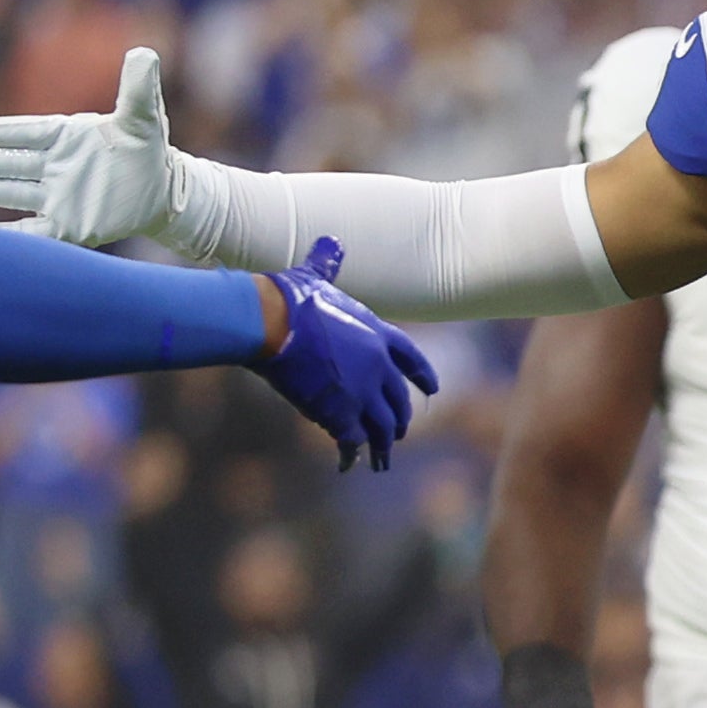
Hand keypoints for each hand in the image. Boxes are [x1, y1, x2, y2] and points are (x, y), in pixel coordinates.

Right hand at [0, 45, 180, 248]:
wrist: (163, 190)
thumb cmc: (148, 147)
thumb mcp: (144, 115)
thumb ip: (138, 88)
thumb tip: (143, 53)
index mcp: (67, 136)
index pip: (28, 133)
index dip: (0, 132)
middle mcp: (57, 166)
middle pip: (11, 164)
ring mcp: (59, 197)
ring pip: (13, 193)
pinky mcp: (68, 226)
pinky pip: (32, 230)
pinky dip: (8, 232)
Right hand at [251, 240, 436, 468]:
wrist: (273, 322)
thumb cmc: (290, 297)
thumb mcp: (316, 276)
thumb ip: (327, 263)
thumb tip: (330, 242)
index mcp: (377, 334)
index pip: (412, 359)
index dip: (423, 376)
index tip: (433, 390)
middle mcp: (377, 367)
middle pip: (399, 402)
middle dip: (399, 421)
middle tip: (398, 434)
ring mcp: (361, 393)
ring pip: (383, 429)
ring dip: (382, 446)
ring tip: (380, 460)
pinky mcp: (339, 413)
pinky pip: (353, 443)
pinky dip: (351, 456)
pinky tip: (347, 465)